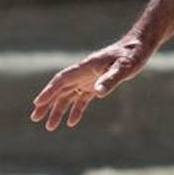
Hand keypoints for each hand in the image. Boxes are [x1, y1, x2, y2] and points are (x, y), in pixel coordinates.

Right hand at [29, 34, 155, 130]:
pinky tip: (71, 122)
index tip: (37, 103)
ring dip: (58, 109)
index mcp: (85, 67)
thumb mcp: (123, 68)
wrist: (138, 47)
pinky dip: (75, 109)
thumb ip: (110, 79)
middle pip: (60, 89)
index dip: (49, 92)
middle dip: (47, 103)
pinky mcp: (97, 83)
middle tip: (35, 118)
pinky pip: (82, 98)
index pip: (62, 80)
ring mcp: (89, 78)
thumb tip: (98, 93)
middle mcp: (83, 73)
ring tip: (50, 127)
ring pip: (69, 95)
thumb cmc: (131, 55)